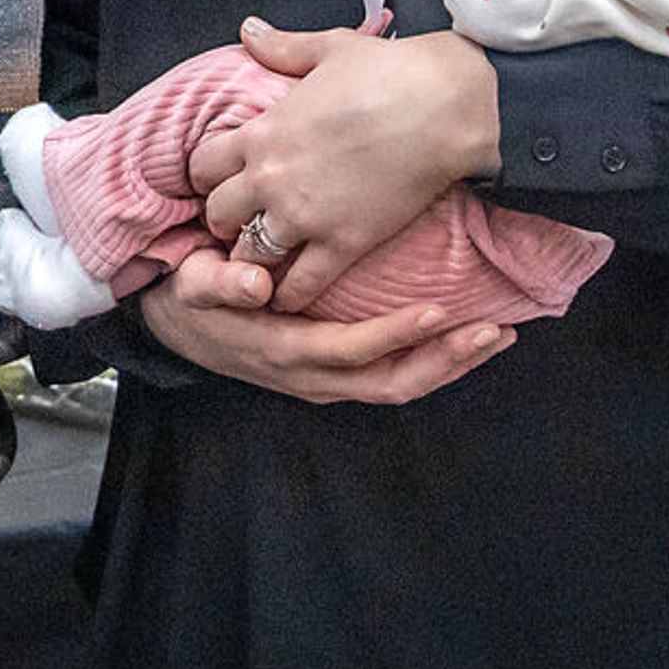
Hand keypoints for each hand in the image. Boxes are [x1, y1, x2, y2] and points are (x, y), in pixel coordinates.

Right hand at [142, 289, 514, 403]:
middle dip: (446, 360)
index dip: (395, 334)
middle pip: (391, 382)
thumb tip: (256, 283)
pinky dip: (432, 361)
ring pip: (398, 385)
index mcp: (280, 351)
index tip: (437, 308)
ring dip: (449, 364)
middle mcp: (310, 377)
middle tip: (493, 330)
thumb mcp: (191, 282)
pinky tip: (460, 338)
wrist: (173, 325)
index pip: (350, 349)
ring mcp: (325, 381)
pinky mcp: (334, 375)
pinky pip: (391, 377)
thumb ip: (219, 282)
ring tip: (495, 336)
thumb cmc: (187, 294)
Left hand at [189, 20, 500, 311]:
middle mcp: (271, 178)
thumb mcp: (327, 49)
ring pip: (251, 254)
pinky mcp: (344, 243)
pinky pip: (301, 285)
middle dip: (224, 219)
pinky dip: (290, 296)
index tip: (222, 180)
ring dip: (252, 259)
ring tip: (260, 263)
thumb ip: (281, 47)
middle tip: (239, 223)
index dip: (208, 174)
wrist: (449, 105)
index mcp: (261, 132)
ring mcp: (305, 215)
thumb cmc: (390, 71)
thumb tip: (247, 28)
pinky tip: (289, 299)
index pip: (202, 165)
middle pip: (218, 213)